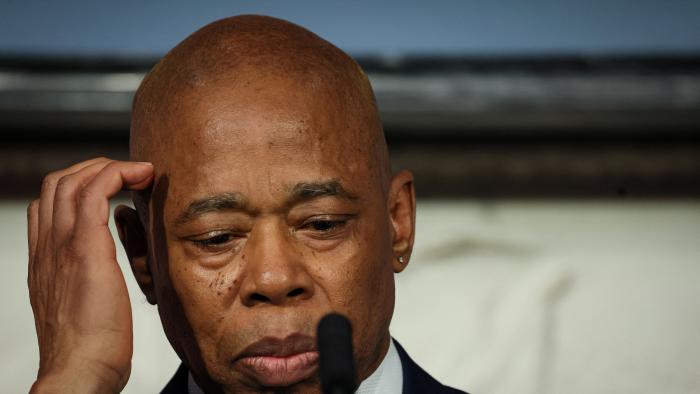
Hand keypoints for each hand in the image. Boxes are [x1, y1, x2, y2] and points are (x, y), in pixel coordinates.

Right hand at [27, 158, 153, 392]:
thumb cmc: (89, 346)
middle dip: (93, 168)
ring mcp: (62, 246)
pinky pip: (94, 194)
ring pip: (71, 181)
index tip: (111, 186)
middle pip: (56, 183)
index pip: (48, 204)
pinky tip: (138, 177)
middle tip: (127, 173)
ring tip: (137, 171)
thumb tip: (103, 265)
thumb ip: (84, 277)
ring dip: (108, 166)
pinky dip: (116, 175)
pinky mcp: (85, 250)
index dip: (78, 185)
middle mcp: (47, 247)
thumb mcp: (80, 303)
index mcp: (44, 259)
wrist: (80, 371)